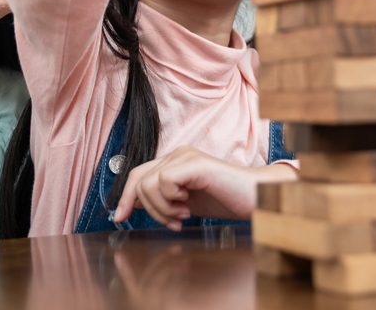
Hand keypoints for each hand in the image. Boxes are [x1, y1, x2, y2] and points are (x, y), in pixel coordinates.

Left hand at [113, 146, 291, 230]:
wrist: (256, 198)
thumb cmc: (227, 200)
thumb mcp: (187, 203)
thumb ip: (163, 200)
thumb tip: (134, 205)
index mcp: (175, 162)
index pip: (138, 174)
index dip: (126, 196)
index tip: (119, 217)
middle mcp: (177, 154)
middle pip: (138, 178)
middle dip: (146, 208)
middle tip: (171, 222)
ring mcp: (185, 156)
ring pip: (148, 183)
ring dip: (162, 209)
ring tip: (183, 215)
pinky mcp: (194, 163)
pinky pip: (163, 182)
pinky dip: (171, 201)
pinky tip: (189, 208)